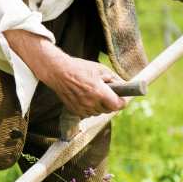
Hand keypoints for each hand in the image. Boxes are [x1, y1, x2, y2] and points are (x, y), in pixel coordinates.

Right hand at [3, 30, 126, 117]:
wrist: (58, 72)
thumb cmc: (79, 68)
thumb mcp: (100, 69)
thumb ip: (114, 78)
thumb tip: (124, 85)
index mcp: (99, 92)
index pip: (117, 105)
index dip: (122, 102)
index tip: (122, 98)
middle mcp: (91, 103)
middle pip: (108, 110)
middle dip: (111, 103)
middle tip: (109, 94)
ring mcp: (81, 108)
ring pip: (98, 113)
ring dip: (100, 106)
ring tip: (95, 94)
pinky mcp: (74, 110)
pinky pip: (87, 114)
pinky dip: (90, 108)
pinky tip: (86, 98)